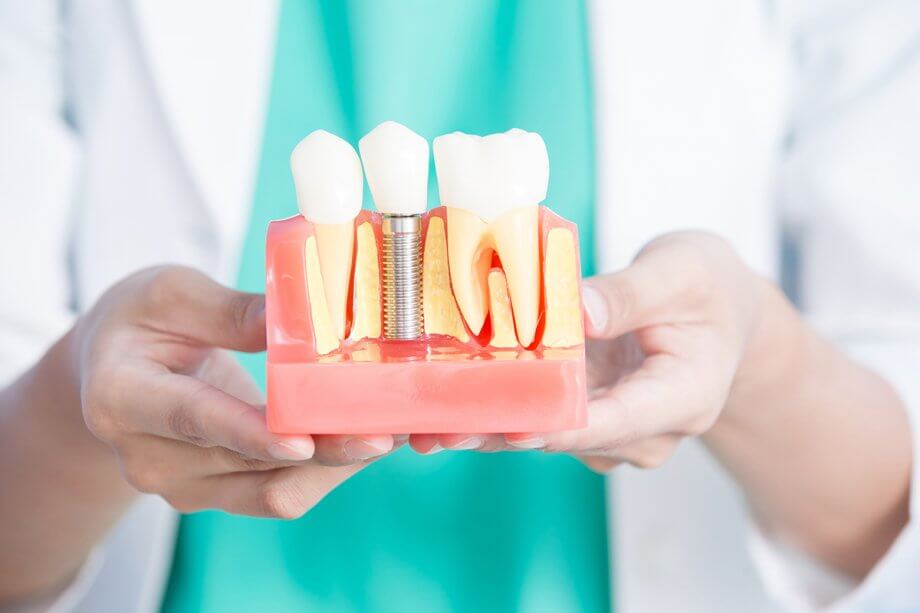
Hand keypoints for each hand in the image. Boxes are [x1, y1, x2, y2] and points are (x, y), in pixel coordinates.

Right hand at [75, 267, 396, 517]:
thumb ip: (232, 312)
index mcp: (123, 397)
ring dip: (336, 467)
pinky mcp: (217, 494)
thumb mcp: (171, 293)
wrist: (111, 369)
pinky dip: (328, 473)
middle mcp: (148, 456)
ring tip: (390, 433)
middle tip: (382, 429)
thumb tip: (303, 321)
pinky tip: (365, 442)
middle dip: (321, 448)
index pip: (193, 419)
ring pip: (274, 493)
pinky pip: (281, 494)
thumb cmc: (140, 321)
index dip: (249, 433)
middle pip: (247, 462)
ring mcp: (183, 485)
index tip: (302, 442)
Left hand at [410, 232, 778, 471]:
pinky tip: (449, 399)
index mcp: (683, 399)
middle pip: (569, 437)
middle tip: (436, 427)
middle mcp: (647, 428)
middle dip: (503, 431)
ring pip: (549, 433)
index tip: (504, 425)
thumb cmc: (710, 288)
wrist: (725, 312)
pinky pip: (544, 415)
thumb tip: (575, 309)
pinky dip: (502, 405)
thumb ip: (629, 293)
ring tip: (426, 420)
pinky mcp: (590, 411)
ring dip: (491, 425)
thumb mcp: (680, 272)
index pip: (613, 422)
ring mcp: (616, 426)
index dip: (555, 427)